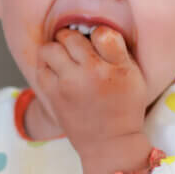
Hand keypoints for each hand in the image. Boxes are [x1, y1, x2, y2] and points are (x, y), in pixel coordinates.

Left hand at [37, 27, 152, 173]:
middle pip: (69, 36)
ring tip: (65, 58)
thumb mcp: (133, 76)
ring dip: (56, 49)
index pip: (100, 32)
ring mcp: (66, 85)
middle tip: (79, 49)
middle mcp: (88, 73)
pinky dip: (46, 66)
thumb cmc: (124, 108)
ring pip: (49, 49)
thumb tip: (96, 29)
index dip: (99, 35)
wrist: (109, 143)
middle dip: (73, 38)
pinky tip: (57, 71)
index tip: (100, 45)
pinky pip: (40, 68)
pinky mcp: (51, 96)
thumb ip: (118, 50)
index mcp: (113, 68)